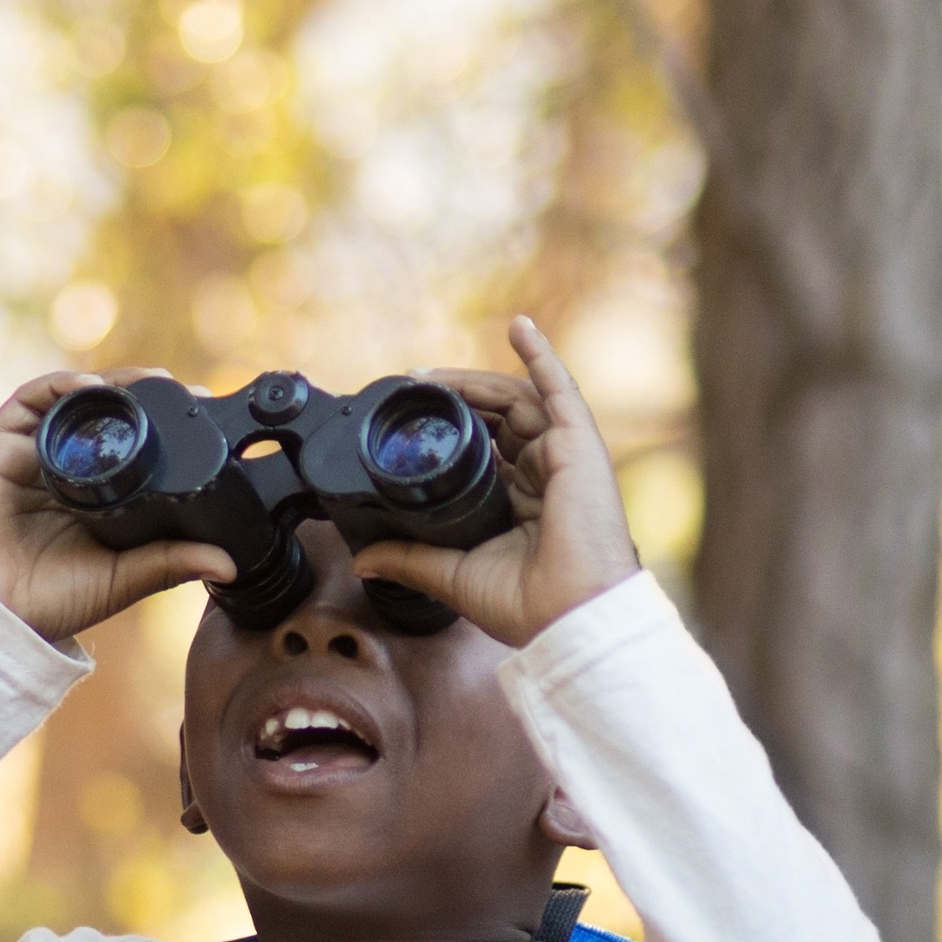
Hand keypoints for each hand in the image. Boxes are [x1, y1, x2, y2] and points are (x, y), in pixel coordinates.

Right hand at [0, 371, 238, 644]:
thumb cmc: (50, 602)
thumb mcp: (123, 579)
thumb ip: (169, 563)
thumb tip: (230, 566)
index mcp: (94, 496)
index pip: (133, 444)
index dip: (165, 423)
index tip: (203, 412)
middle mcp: (65, 469)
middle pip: (106, 415)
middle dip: (144, 394)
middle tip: (183, 391)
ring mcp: (32, 454)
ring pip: (74, 400)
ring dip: (111, 384)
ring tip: (147, 383)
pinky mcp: (0, 445)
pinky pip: (31, 400)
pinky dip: (63, 387)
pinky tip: (93, 390)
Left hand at [347, 317, 642, 646]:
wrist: (569, 614)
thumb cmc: (526, 605)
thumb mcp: (453, 575)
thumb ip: (410, 559)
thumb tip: (362, 560)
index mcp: (520, 503)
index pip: (485, 449)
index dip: (451, 428)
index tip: (411, 417)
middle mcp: (543, 475)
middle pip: (497, 418)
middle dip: (454, 398)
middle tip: (412, 387)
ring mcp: (563, 457)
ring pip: (516, 400)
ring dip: (473, 381)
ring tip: (429, 376)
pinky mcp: (579, 446)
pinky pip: (560, 389)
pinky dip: (541, 355)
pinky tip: (519, 327)